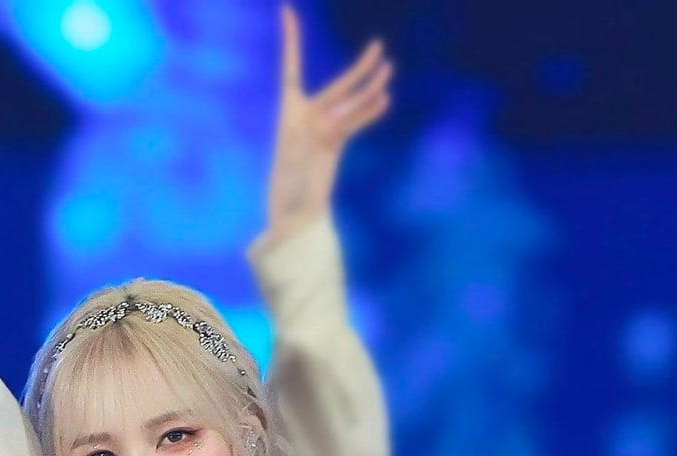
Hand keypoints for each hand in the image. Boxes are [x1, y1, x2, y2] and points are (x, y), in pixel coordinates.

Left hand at [266, 7, 393, 237]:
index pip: (291, 69)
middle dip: (359, 69)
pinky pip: (355, 123)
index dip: (291, 41)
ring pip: (352, 104)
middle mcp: (308, 115)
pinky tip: (384, 100)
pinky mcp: (336, 144)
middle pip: (338, 86)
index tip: (287, 11)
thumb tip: (333, 125)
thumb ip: (311, 138)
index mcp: (290, 112)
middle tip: (379, 48)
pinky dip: (369, 112)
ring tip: (389, 70)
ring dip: (370, 88)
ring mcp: (324, 129)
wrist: (294, 214)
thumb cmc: (287, 187)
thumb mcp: (292, 159)